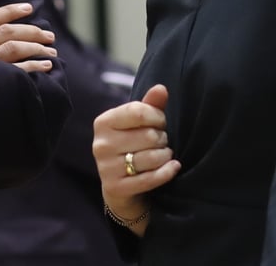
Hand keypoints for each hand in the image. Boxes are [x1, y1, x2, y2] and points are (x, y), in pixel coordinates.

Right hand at [0, 2, 56, 72]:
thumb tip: (1, 37)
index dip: (8, 11)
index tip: (28, 8)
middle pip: (4, 32)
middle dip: (31, 31)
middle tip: (49, 35)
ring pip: (12, 47)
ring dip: (36, 47)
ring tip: (51, 51)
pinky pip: (17, 71)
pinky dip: (34, 66)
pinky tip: (46, 66)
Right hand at [93, 84, 180, 235]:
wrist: (120, 186)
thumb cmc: (131, 147)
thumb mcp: (137, 124)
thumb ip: (149, 105)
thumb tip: (161, 88)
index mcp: (103, 122)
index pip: (138, 112)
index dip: (157, 116)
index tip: (161, 122)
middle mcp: (101, 144)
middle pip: (148, 135)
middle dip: (162, 138)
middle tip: (161, 141)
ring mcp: (106, 168)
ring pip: (151, 157)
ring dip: (165, 155)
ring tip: (164, 154)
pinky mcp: (116, 188)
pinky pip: (150, 178)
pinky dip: (167, 172)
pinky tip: (173, 167)